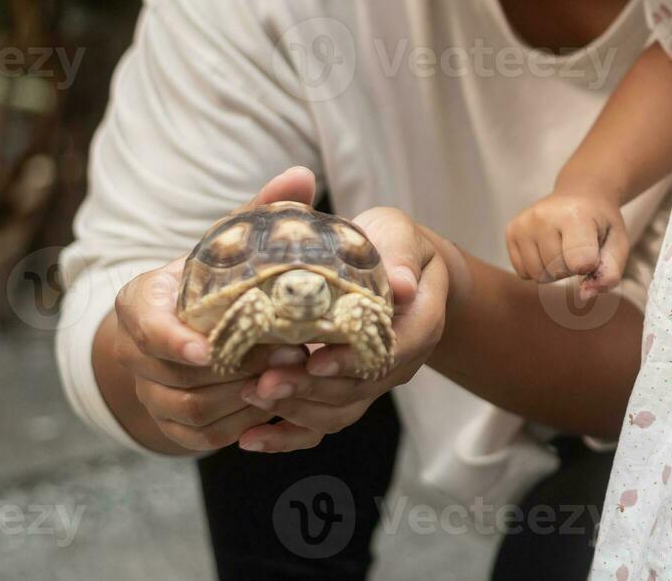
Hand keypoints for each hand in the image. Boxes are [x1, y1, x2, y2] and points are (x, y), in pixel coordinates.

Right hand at [108, 166, 316, 451]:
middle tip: (289, 353)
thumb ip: (260, 211)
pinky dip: (241, 424)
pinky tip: (277, 405)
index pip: (147, 327)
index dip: (173, 342)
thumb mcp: (229, 243)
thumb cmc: (213, 278)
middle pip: (178, 377)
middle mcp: (138, 353)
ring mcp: (152, 393)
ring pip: (193, 410)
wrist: (186, 328)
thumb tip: (302, 174)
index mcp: (142, 303)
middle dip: (237, 368)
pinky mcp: (173, 426)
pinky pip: (203, 437)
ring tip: (291, 376)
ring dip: (244, 398)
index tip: (209, 348)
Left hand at [234, 206, 448, 451]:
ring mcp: (372, 382)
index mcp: (421, 321)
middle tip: (264, 383)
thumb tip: (402, 285)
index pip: (394, 350)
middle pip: (360, 389)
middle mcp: (400, 361)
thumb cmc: (390, 242)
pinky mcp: (346, 392)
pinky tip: (251, 437)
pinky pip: (321, 425)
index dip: (354, 360)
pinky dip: (286, 435)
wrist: (393, 265)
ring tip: (252, 396)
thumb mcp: (398, 234)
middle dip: (310, 389)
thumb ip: (400, 256)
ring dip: (295, 409)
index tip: (315, 359)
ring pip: (339, 412)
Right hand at [506, 188, 628, 296]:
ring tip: (563, 248)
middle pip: (556, 271)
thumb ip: (610, 273)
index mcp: (575, 216)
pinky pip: (523, 272)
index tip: (595, 249)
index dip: (591, 265)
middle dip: (571, 268)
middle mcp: (543, 216)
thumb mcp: (618, 244)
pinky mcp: (511, 230)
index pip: (580, 263)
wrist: (580, 194)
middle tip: (578, 247)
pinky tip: (547, 249)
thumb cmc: (601, 223)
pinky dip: (538, 268)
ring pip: (537, 275)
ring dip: (553, 271)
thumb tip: (583, 295)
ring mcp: (524, 223)